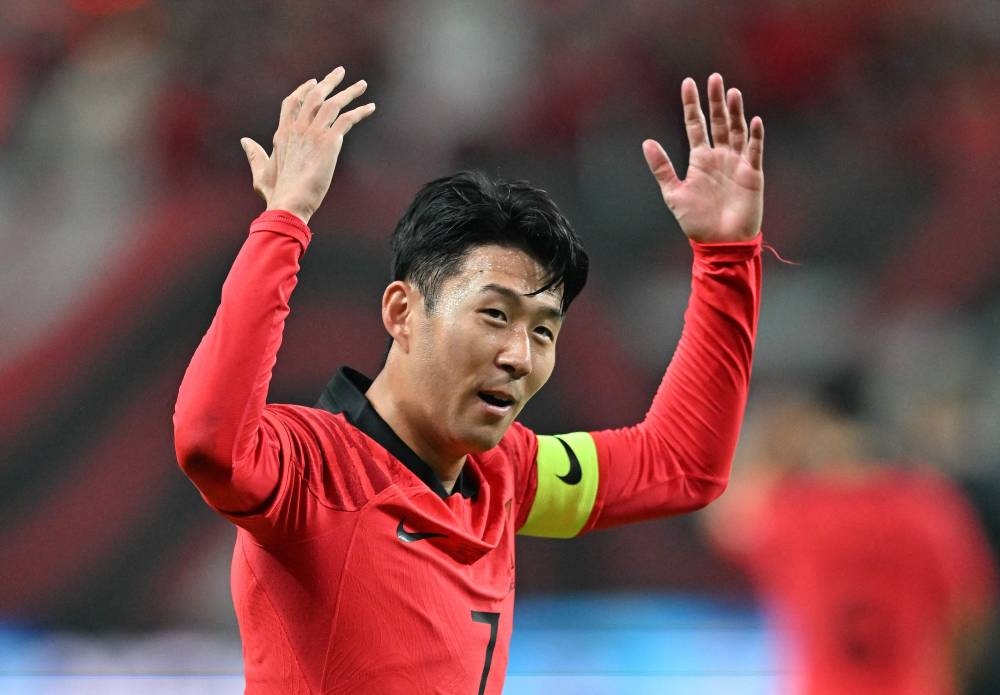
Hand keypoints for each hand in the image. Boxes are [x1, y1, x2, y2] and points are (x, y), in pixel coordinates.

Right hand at [241, 67, 375, 223]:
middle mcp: (298, 128)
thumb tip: (245, 141)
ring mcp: (313, 133)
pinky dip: (360, 111)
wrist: (289, 202)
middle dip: (328, 82)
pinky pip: (347, 119)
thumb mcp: (260, 172)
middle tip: (339, 72)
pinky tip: (370, 107)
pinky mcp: (329, 141)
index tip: (314, 82)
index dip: (304, 90)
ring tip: (362, 85)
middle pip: (314, 95)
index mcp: (282, 134)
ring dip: (349, 92)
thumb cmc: (276, 194)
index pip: (293, 102)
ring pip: (333, 103)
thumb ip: (254, 154)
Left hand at [643, 73, 763, 242]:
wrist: (720, 243)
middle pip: (719, 122)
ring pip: (737, 131)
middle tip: (714, 78)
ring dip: (735, 112)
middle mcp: (719, 157)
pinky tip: (752, 120)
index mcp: (700, 159)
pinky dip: (754, 136)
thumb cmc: (696, 222)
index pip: (696, 125)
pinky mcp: (752, 175)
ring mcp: (737, 163)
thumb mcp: (674, 193)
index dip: (692, 105)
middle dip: (716, 100)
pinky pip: (754, 151)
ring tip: (731, 92)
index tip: (688, 83)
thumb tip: (646, 142)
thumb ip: (662, 168)